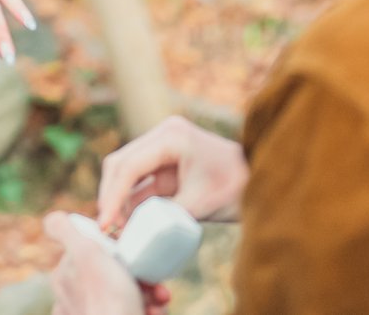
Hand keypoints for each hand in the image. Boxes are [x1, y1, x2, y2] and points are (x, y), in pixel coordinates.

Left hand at [43, 213, 163, 314]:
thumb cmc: (107, 299)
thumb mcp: (86, 253)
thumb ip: (65, 231)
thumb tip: (52, 217)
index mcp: (66, 277)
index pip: (96, 253)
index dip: (119, 251)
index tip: (136, 256)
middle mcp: (75, 299)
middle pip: (114, 277)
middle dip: (140, 280)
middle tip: (157, 287)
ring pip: (127, 297)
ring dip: (150, 298)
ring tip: (159, 302)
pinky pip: (133, 312)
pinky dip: (147, 312)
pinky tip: (154, 313)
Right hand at [96, 116, 248, 233]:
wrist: (264, 180)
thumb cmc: (238, 187)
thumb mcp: (200, 204)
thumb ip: (164, 215)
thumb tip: (132, 232)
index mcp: (171, 136)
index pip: (129, 165)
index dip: (113, 195)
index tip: (105, 223)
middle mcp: (162, 136)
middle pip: (121, 164)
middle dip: (110, 196)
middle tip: (105, 229)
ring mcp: (163, 149)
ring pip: (126, 173)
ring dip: (119, 201)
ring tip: (114, 231)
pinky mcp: (166, 165)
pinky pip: (141, 183)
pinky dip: (132, 203)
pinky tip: (127, 224)